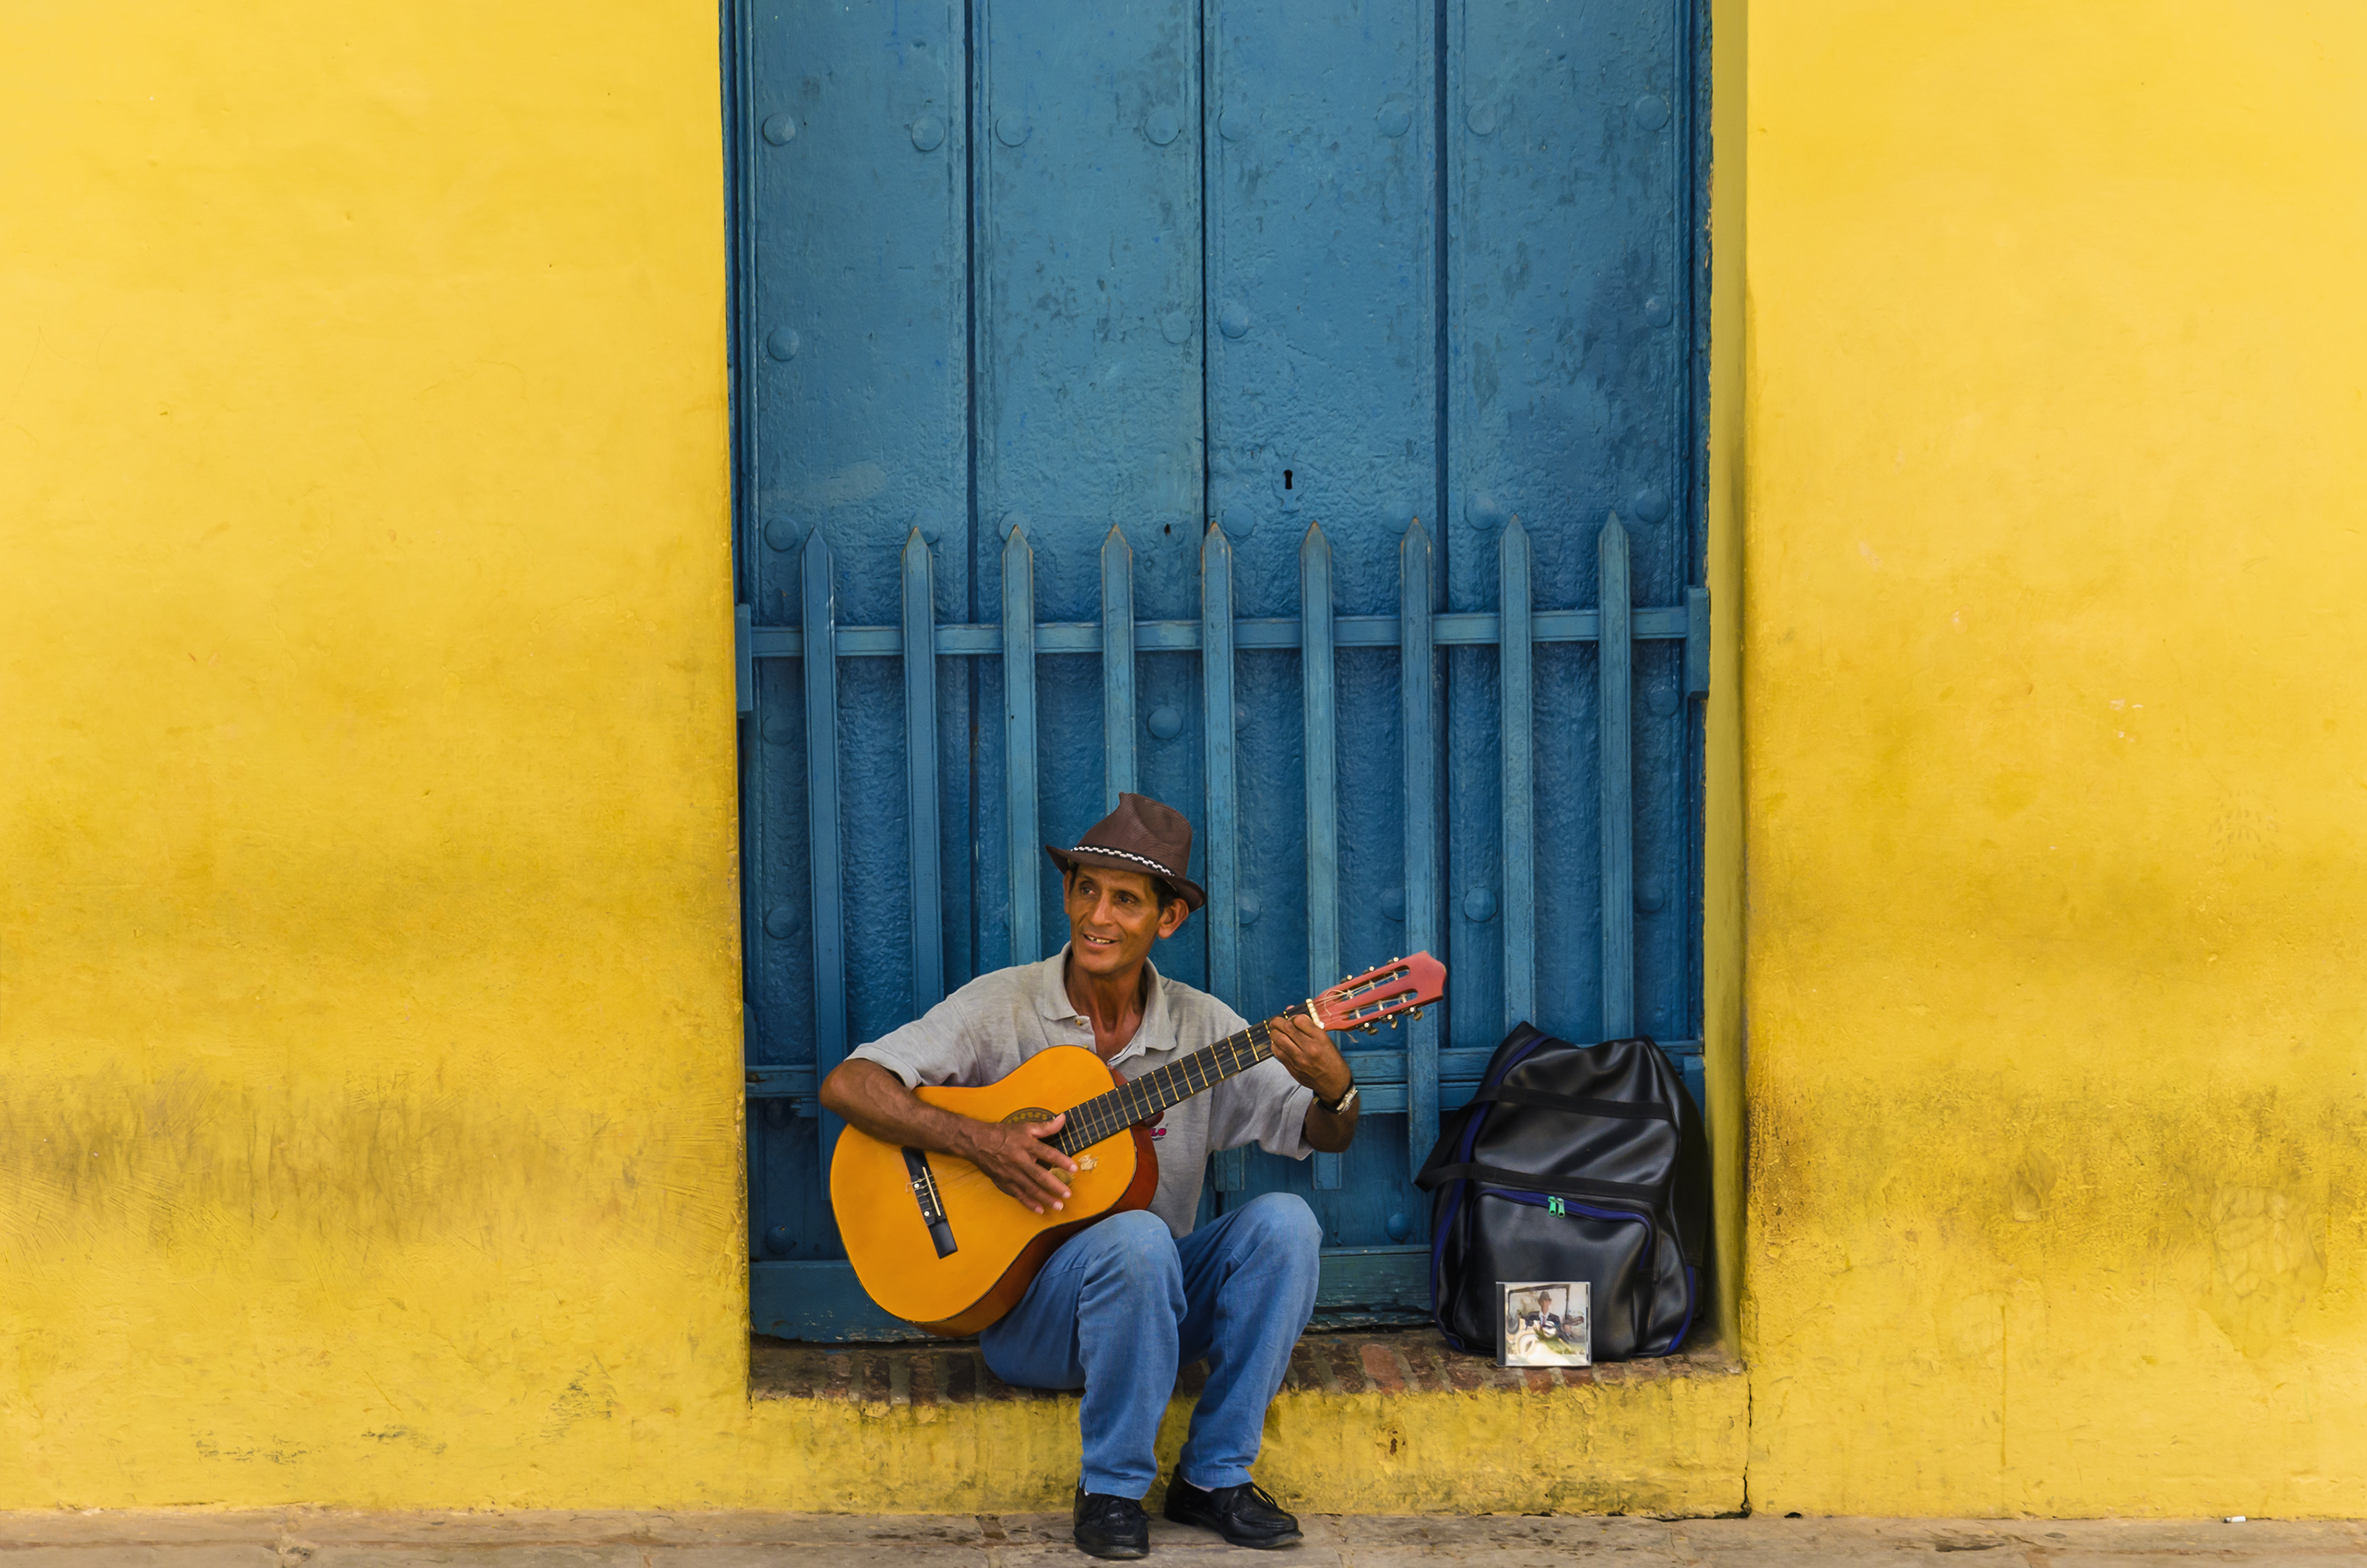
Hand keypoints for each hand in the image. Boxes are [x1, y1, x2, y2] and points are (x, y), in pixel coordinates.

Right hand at [959, 1112, 1078, 1214]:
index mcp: (1026, 1145)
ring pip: (1030, 1188)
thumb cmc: (1003, 1134)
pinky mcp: (1005, 1182)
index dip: (1061, 1161)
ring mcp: (1012, 1173)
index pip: (1048, 1153)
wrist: (978, 1142)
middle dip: (1055, 1186)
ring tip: (1059, 1206)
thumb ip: (1046, 1126)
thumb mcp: (1025, 1127)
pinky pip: (1018, 1194)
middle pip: (1040, 1175)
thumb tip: (1063, 1118)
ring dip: (1045, 1198)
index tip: (1074, 1169)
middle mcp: (1020, 1160)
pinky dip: (1029, 1203)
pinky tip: (1040, 1210)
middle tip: (1068, 1194)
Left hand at [1265, 1013, 1350, 1103]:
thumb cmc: (1331, 1060)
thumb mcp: (1326, 1040)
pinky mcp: (1292, 1068)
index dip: (1293, 1017)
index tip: (1293, 1019)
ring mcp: (1299, 1059)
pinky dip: (1275, 1045)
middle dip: (1278, 1022)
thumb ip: (1309, 1026)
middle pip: (1286, 1028)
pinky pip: (1277, 1053)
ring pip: (1278, 1039)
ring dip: (1274, 1033)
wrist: (1334, 1084)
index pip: (1300, 1020)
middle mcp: (1310, 1048)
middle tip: (1277, 1022)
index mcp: (1321, 1039)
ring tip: (1276, 1032)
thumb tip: (1290, 1011)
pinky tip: (1279, 1044)